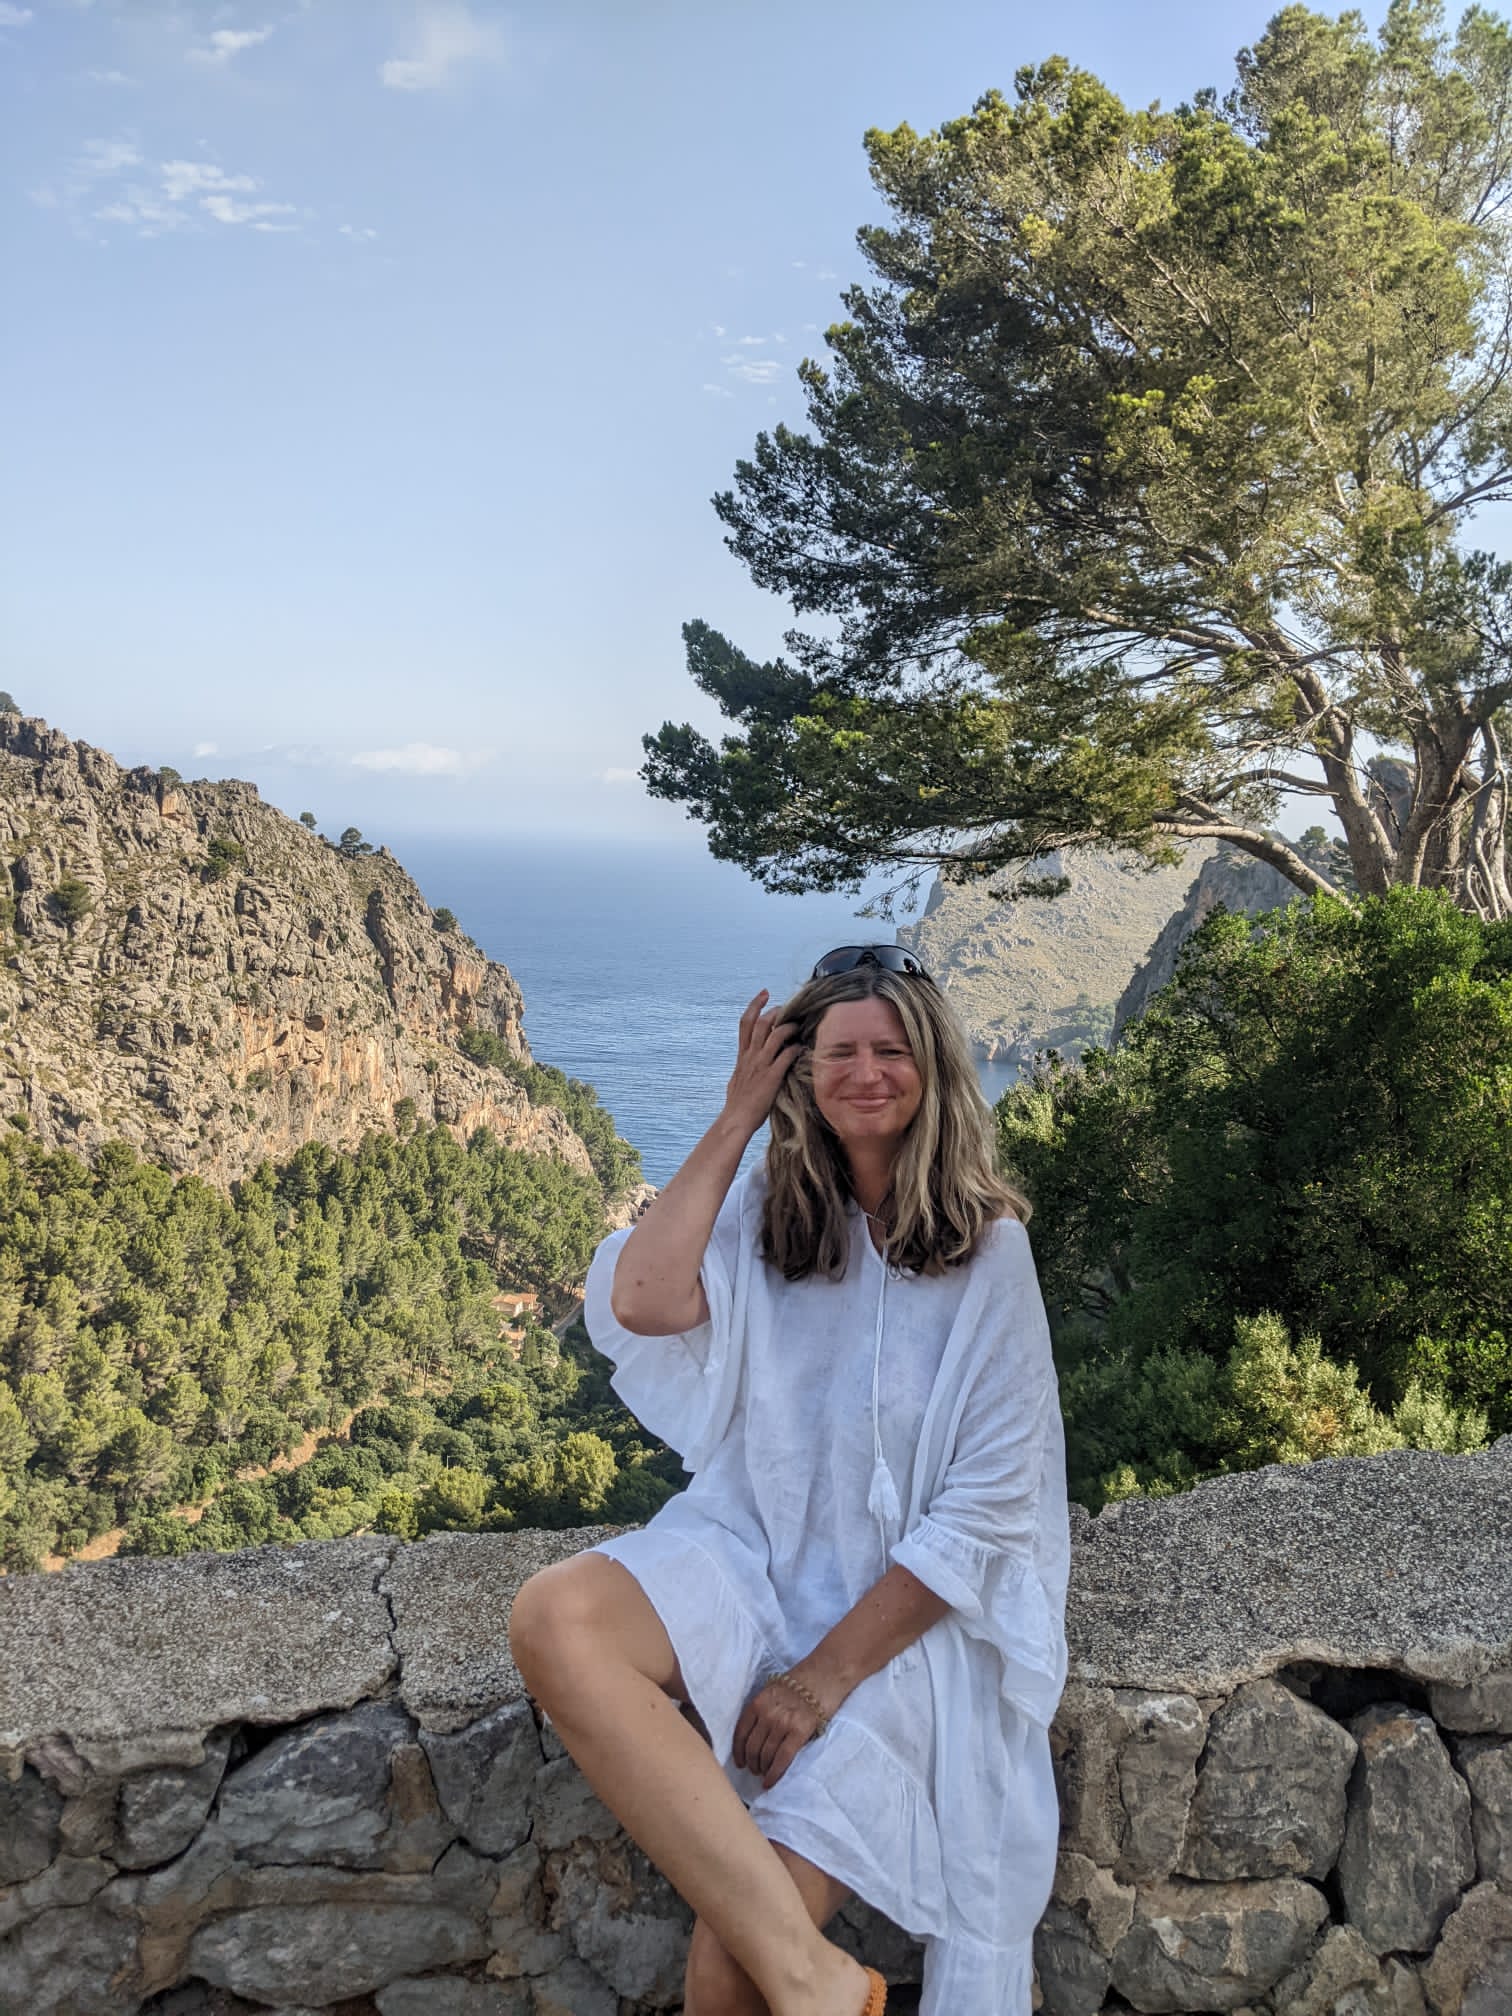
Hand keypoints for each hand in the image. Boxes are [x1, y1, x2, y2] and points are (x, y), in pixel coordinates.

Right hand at [722, 991, 799, 1136]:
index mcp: (742, 1055)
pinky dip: (795, 1049)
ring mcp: (761, 1065)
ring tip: (798, 1026)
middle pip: (761, 1023)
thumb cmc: (737, 1103)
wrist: (736, 1119)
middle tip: (787, 1009)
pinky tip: (802, 1049)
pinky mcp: (772, 1077)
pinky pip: (786, 1056)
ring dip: (789, 1028)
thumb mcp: (737, 1078)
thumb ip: (744, 1066)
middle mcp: (750, 1056)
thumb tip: (747, 1062)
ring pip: (774, 1035)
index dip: (755, 1005)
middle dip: (776, 1011)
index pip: (745, 1023)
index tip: (765, 994)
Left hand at [732, 1668, 837, 1790]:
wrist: (827, 1672)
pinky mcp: (799, 1731)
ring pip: (766, 1755)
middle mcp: (767, 1713)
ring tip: (764, 1774)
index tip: (739, 1762)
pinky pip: (782, 1758)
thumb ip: (764, 1708)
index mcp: (758, 1702)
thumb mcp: (774, 1689)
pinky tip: (769, 1782)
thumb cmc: (802, 1680)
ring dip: (762, 1769)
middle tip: (754, 1770)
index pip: (740, 1733)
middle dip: (751, 1763)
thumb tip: (755, 1733)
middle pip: (752, 1747)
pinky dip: (774, 1774)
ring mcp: (783, 1723)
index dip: (738, 1751)